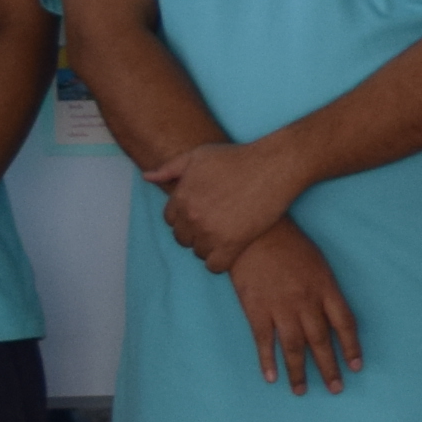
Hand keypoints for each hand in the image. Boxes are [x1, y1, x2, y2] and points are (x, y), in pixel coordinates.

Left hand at [145, 138, 301, 274]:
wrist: (274, 166)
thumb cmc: (238, 157)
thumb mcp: (199, 155)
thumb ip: (169, 168)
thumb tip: (147, 177)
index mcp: (182, 196)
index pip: (170, 220)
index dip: (185, 218)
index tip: (201, 214)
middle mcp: (192, 216)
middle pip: (182, 238)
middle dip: (194, 233)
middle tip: (214, 224)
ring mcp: (212, 231)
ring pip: (198, 252)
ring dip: (208, 247)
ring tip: (224, 235)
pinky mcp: (233, 243)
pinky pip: (215, 266)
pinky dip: (219, 262)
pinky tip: (229, 251)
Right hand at [229, 221, 360, 393]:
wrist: (254, 233)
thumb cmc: (289, 245)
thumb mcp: (319, 264)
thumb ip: (326, 291)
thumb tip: (332, 319)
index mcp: (326, 288)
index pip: (345, 323)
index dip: (351, 347)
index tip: (356, 366)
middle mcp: (306, 302)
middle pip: (321, 341)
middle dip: (329, 367)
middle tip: (336, 390)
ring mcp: (280, 308)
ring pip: (294, 347)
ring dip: (299, 372)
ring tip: (302, 391)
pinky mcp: (256, 309)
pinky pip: (264, 341)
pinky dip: (268, 361)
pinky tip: (272, 378)